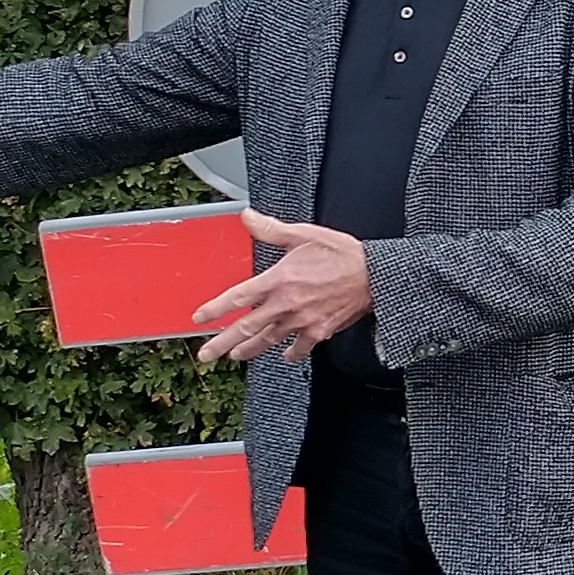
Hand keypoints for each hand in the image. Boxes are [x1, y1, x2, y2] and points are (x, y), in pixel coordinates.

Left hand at [190, 208, 372, 367]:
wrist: (374, 276)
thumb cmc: (342, 254)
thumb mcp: (304, 234)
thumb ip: (271, 229)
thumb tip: (247, 217)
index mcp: (279, 280)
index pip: (238, 297)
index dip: (215, 309)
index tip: (199, 318)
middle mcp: (286, 304)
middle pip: (246, 328)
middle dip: (222, 343)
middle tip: (206, 355)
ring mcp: (302, 321)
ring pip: (268, 340)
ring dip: (249, 350)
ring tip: (235, 357)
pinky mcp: (319, 331)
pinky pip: (299, 347)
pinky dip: (290, 353)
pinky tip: (284, 355)